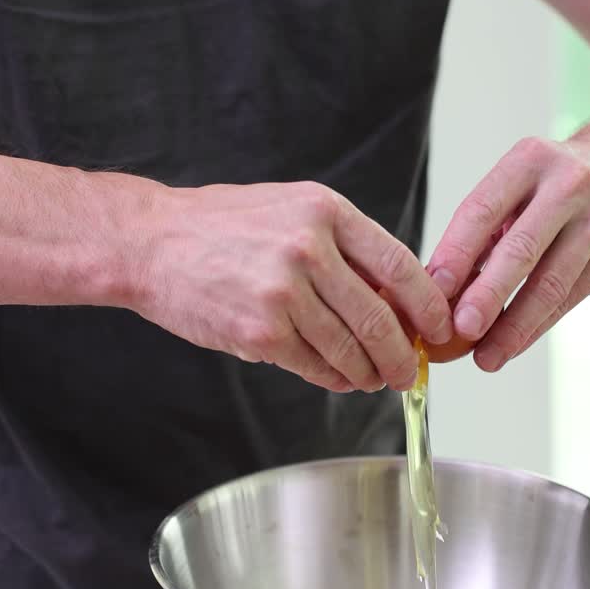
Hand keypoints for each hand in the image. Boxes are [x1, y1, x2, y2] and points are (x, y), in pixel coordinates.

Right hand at [134, 181, 453, 391]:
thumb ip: (341, 245)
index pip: (399, 264)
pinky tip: (340, 379)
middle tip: (407, 371)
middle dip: (401, 353)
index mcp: (324, 211)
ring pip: (348, 347)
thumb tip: (394, 295)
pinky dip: (334, 378)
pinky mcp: (260, 331)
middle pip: (379, 316)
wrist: (150, 243)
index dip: (428, 304)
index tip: (439, 327)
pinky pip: (313, 365)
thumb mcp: (289, 209)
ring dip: (368, 372)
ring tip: (373, 379)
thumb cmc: (220, 226)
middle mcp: (309, 249)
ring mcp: (284, 292)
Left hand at [426, 136, 589, 370]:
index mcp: (528, 161)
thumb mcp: (513, 188)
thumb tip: (435, 291)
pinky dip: (535, 327)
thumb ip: (477, 234)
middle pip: (522, 249)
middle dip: (488, 294)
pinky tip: (511, 347)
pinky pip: (568, 300)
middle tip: (461, 329)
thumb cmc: (550, 186)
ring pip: (550, 283)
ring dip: (514, 326)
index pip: (483, 210)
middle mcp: (568, 186)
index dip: (456, 253)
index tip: (432, 289)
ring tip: (485, 357)